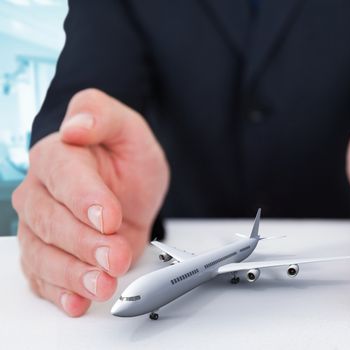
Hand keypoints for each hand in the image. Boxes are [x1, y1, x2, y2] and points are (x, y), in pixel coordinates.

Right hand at [12, 89, 168, 315]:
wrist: (126, 190)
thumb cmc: (124, 159)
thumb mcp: (129, 130)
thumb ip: (102, 116)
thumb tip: (75, 125)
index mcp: (58, 156)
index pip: (62, 175)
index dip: (83, 198)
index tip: (108, 217)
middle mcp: (40, 192)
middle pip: (49, 221)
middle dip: (84, 243)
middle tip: (115, 256)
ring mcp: (40, 227)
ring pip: (42, 254)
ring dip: (72, 274)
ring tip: (102, 284)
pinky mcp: (47, 255)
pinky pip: (43, 278)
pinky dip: (60, 292)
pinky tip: (78, 301)